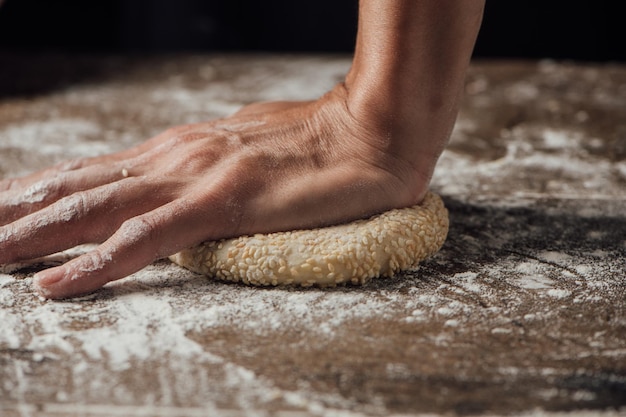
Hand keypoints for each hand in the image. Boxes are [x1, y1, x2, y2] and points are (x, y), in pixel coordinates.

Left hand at [0, 84, 427, 298]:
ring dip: (31, 236)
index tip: (1, 212)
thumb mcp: (245, 152)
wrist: (369, 130)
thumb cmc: (316, 143)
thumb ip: (208, 170)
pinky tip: (57, 284)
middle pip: (77, 189)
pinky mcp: (224, 202)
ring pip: (95, 210)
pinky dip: (98, 262)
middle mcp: (174, 157)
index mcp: (179, 150)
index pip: (93, 174)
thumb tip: (185, 186)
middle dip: (15, 215)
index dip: (40, 193)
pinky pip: (148, 238)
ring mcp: (195, 177)